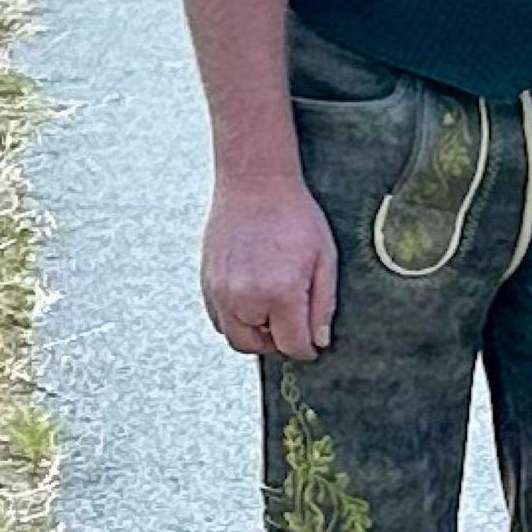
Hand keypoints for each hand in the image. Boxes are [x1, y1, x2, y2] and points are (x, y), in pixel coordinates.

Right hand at [200, 176, 337, 359]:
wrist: (254, 182)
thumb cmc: (295, 216)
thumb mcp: (325, 258)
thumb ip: (324, 305)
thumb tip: (319, 342)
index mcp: (280, 292)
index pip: (292, 345)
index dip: (307, 349)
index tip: (313, 344)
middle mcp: (244, 297)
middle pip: (258, 347)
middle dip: (278, 342)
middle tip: (293, 324)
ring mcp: (220, 291)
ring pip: (234, 337)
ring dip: (254, 332)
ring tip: (273, 308)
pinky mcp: (206, 282)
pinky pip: (218, 318)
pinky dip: (235, 318)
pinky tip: (253, 296)